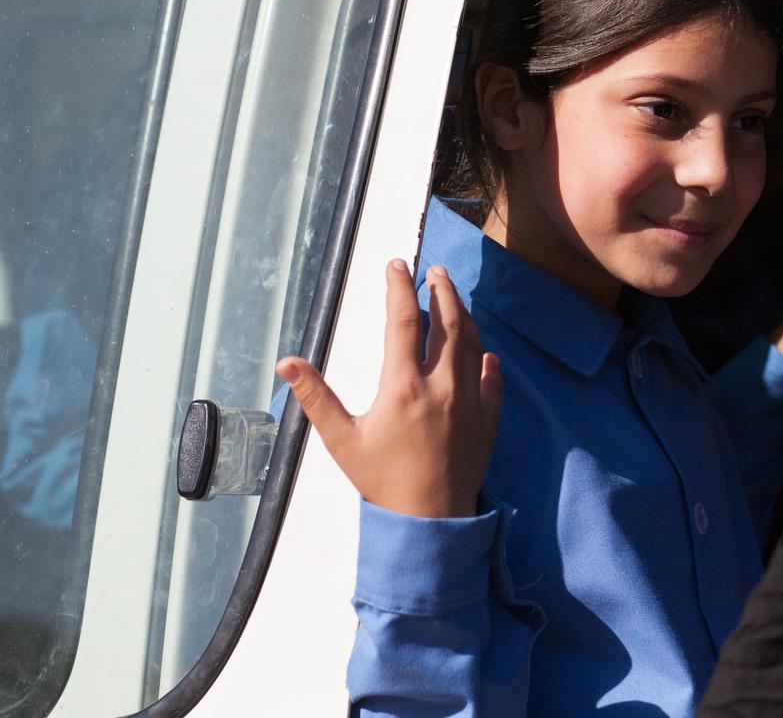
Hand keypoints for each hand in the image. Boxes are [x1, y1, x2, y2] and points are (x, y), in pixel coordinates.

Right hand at [276, 260, 502, 517]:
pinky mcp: (488, 419)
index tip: (397, 264)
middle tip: (434, 271)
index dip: (399, 287)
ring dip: (463, 316)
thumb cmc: (380, 481)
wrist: (429, 520)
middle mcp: (442, 386)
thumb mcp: (340, 440)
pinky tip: (486, 352)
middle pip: (447, 323)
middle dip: (441, 291)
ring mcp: (470, 400)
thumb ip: (316, 397)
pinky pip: (493, 379)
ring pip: (472, 344)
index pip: (403, 321)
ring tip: (454, 298)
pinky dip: (488, 360)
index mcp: (403, 386)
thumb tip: (287, 362)